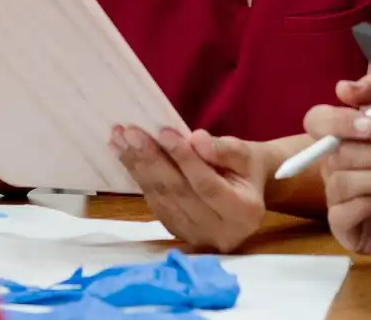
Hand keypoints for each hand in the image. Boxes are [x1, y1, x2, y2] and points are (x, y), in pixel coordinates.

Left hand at [112, 126, 264, 253]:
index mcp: (244, 213)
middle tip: (131, 133)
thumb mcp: (247, 153)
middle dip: (153, 160)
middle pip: (179, 194)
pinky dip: (139, 177)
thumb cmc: (248, 168)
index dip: (185, 159)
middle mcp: (220, 233)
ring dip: (138, 167)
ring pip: (163, 199)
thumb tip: (196, 140)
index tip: (165, 132)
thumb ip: (224, 149)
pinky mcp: (178, 233)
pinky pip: (155, 203)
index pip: (207, 186)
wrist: (246, 192)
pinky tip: (126, 155)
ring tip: (122, 138)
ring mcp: (196, 237)